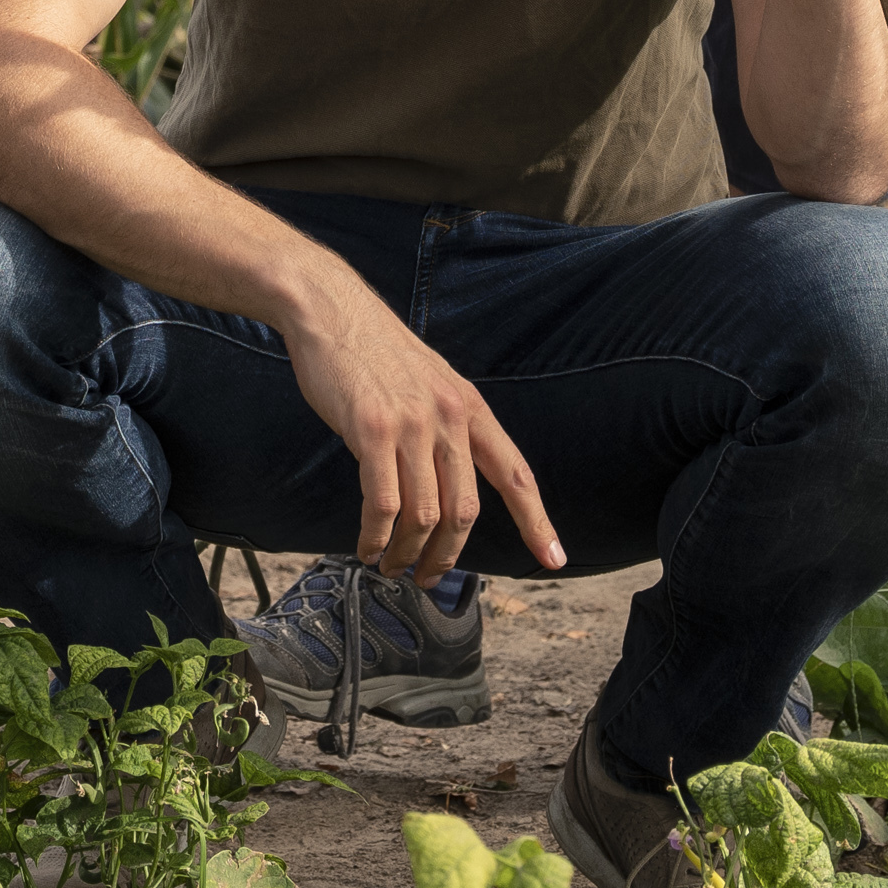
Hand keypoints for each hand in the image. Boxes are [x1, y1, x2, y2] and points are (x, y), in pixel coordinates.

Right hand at [282, 285, 565, 581]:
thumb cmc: (375, 351)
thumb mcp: (431, 382)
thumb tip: (449, 481)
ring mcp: (412, 425)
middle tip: (427, 578)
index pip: (516, 474)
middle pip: (465, 511)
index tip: (554, 558)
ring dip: (407, 553)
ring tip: (391, 566)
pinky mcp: (372, 431)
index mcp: (470, 408)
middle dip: (447, 556)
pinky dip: (376, 537)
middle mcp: (449, 417)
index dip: (537, 521)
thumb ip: (446, 426)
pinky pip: (383, 505)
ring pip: (424, 515)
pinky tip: (367, 547)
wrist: (333, 310)